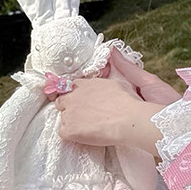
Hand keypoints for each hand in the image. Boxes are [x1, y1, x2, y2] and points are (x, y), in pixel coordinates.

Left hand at [54, 76, 168, 154]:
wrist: (129, 120)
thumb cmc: (127, 102)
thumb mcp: (117, 80)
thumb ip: (106, 74)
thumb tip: (112, 53)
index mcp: (82, 84)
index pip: (68, 88)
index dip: (74, 96)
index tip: (80, 102)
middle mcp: (72, 96)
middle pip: (60, 102)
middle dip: (69, 108)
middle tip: (84, 116)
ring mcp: (69, 113)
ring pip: (63, 118)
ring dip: (72, 122)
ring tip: (89, 127)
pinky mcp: (69, 130)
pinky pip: (63, 133)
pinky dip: (72, 136)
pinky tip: (85, 136)